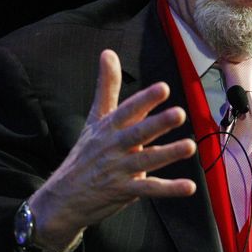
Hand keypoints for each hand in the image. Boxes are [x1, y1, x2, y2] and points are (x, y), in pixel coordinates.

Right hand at [27, 49, 196, 251]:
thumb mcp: (94, 119)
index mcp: (108, 128)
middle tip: (180, 113)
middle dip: (157, 124)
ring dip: (168, 154)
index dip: (145, 100)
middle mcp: (113, 147)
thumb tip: (108, 52)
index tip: (163, 88)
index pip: (127, 111)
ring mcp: (118, 170)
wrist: (61, 200)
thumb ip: (107, 87)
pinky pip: (149, 189)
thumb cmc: (84, 154)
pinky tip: (189, 186)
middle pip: (137, 133)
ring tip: (190, 146)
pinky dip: (169, 189)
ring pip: (146, 160)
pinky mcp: (123, 191)